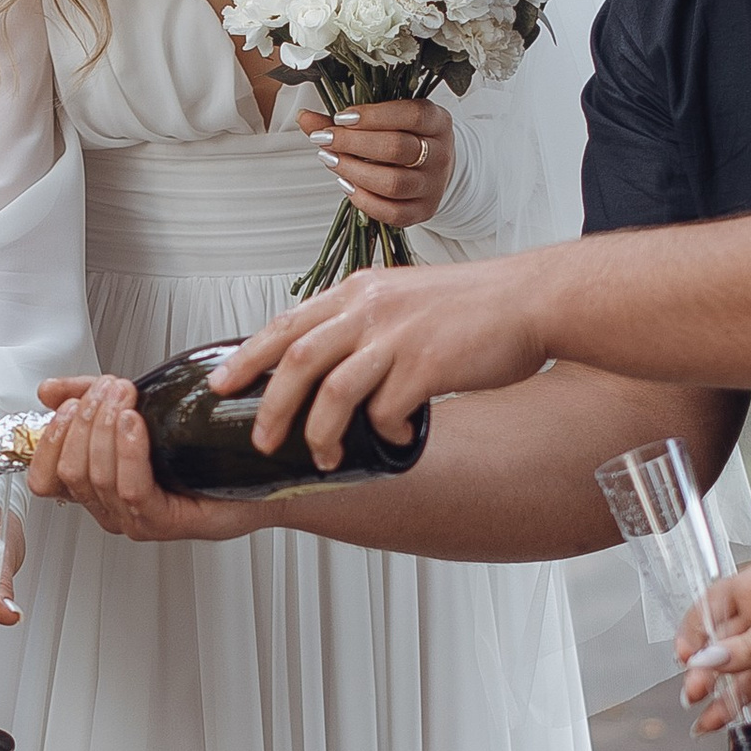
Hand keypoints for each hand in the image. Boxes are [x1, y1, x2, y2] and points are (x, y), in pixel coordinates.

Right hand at [29, 376, 255, 545]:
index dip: (49, 440)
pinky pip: (133, 490)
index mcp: (96, 486)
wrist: (256, 470)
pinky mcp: (164, 523)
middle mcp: (110, 508)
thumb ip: (88, 399)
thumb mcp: (135, 410)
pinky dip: (129, 452)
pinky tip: (136, 424)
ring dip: (105, 427)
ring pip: (98, 478)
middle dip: (85, 420)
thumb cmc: (199, 449)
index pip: (45, 477)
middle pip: (70, 471)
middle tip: (108, 388)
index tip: (69, 403)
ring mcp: (135, 519)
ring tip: (123, 395)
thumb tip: (49, 391)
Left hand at [212, 253, 550, 465]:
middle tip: (263, 442)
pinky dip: (382, 432)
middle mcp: (370, 310)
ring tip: (323, 458)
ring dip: (321, 433)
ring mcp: (397, 336)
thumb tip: (325, 361)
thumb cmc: (470, 305)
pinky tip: (393, 438)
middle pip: (297, 361)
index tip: (221, 384)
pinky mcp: (427, 364)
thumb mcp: (401, 297)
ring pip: (333, 392)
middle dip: (271, 407)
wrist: (529, 299)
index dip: (248, 357)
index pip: (287, 324)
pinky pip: (386, 410)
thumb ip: (362, 322)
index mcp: (359, 292)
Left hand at [297, 98, 453, 228]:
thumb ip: (347, 119)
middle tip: (327, 139)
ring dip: (354, 171)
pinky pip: (392, 212)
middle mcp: (441, 153)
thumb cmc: (406, 137)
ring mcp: (433, 185)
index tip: (342, 118)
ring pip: (393, 182)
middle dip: (354, 143)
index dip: (373, 116)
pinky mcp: (423, 211)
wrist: (434, 169)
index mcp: (437, 122)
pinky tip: (346, 184)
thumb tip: (305, 118)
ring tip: (331, 160)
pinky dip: (364, 200)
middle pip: (396, 148)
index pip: (410, 115)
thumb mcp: (387, 120)